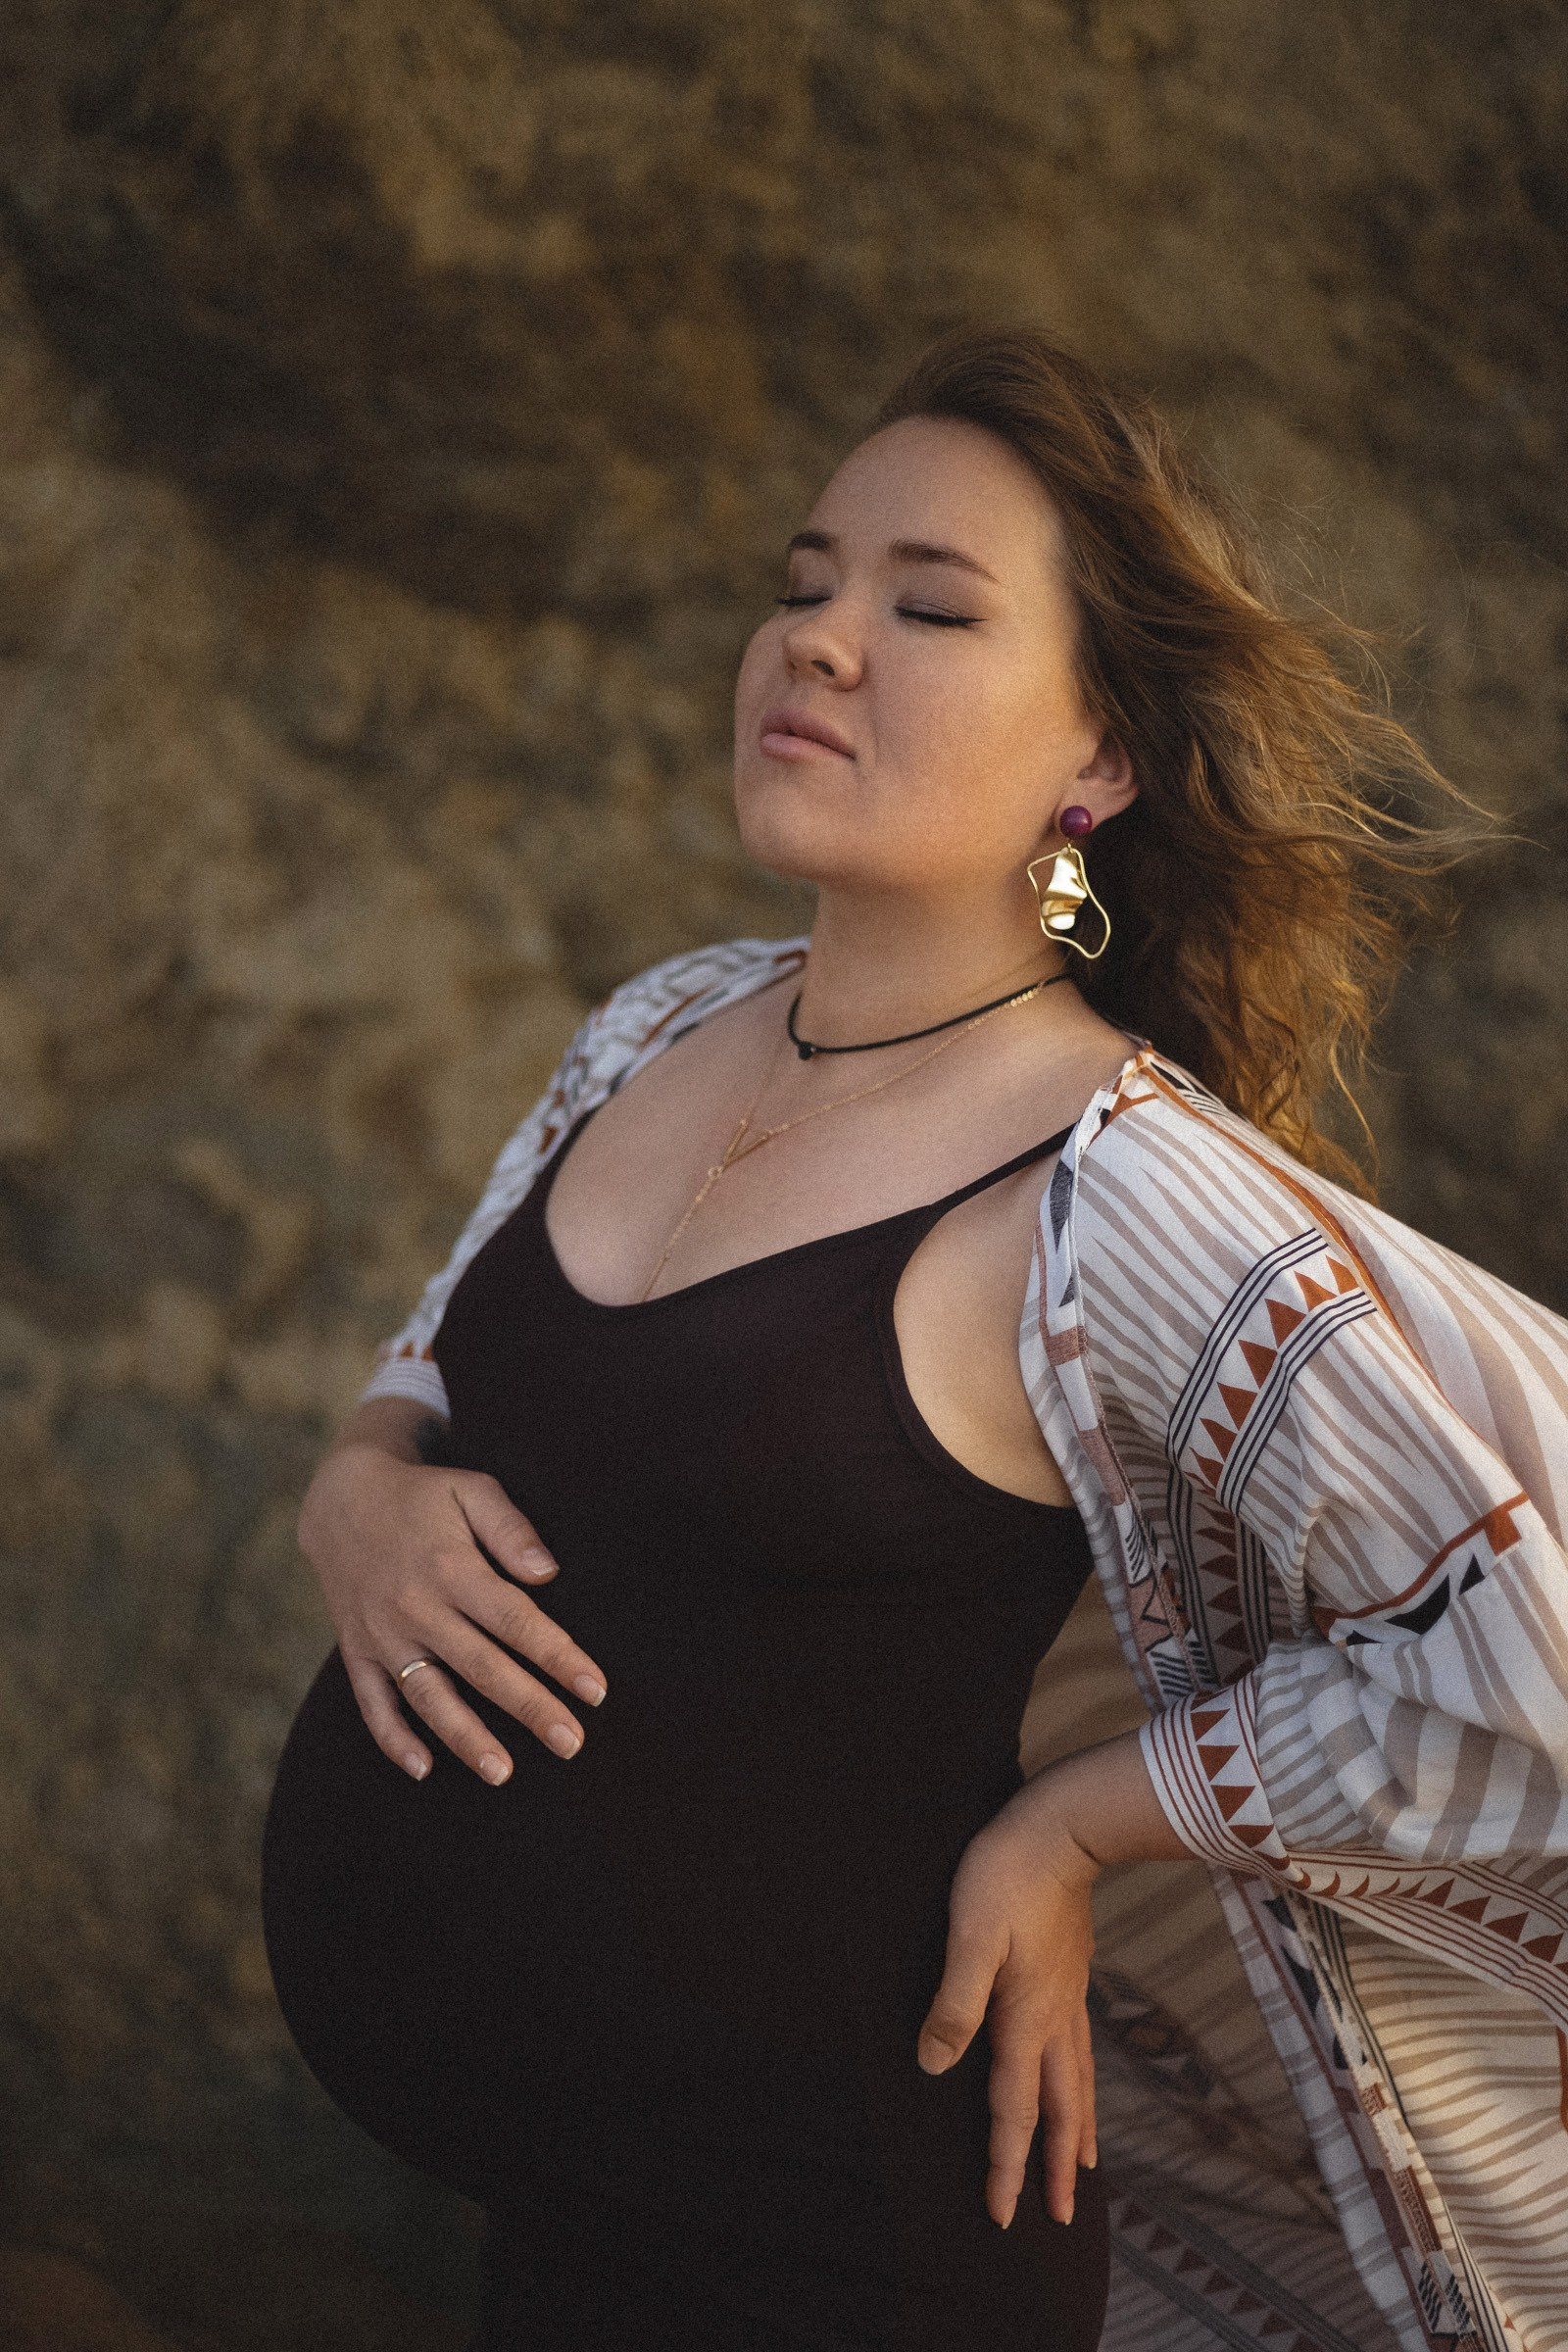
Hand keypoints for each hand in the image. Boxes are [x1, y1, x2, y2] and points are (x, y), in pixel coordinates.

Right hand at [297, 1430, 607, 1784]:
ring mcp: (383, 1634)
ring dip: (464, 1737)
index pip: (515, 1620)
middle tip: (570, 1743)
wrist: (341, 1499)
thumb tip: (547, 1573)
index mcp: (452, 1569)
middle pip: (481, 1667)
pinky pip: (372, 1702)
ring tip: (502, 1773)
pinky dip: (393, 1738)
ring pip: (427, 1695)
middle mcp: (417, 1608)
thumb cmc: (423, 1496)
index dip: (557, 1657)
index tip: (595, 1691)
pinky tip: (423, 1768)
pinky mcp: (357, 1650)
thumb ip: (511, 1529)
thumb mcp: (470, 1491)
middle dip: (529, 1708)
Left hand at [917, 1772, 1099, 2228]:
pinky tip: (1081, 2075)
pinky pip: (1081, 2046)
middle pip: (1060, 2108)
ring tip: (1086, 2165)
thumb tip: (934, 2065)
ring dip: (1079, 2129)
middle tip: (1060, 2218)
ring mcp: (1069, 1995)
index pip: (1014, 2108)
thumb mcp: (968, 1936)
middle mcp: (1054, 2017)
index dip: (1006, 2164)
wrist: (1064, 1828)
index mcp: (1025, 2017)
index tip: (1002, 2214)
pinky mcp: (1073, 1972)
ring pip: (1079, 2080)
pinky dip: (1085, 2081)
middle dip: (1056, 2166)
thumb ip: (954, 2004)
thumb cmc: (1006, 1875)